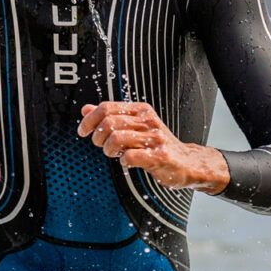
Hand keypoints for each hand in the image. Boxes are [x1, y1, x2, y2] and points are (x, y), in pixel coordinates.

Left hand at [78, 101, 229, 192]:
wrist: (187, 162)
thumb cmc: (159, 145)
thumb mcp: (135, 126)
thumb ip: (111, 117)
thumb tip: (86, 109)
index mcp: (140, 110)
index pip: (106, 107)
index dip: (90, 120)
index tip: (83, 131)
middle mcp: (147, 121)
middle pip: (109, 122)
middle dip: (98, 137)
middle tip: (102, 146)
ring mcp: (155, 138)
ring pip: (116, 138)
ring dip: (109, 150)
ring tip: (115, 154)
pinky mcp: (159, 156)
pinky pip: (130, 157)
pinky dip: (123, 162)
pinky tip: (128, 162)